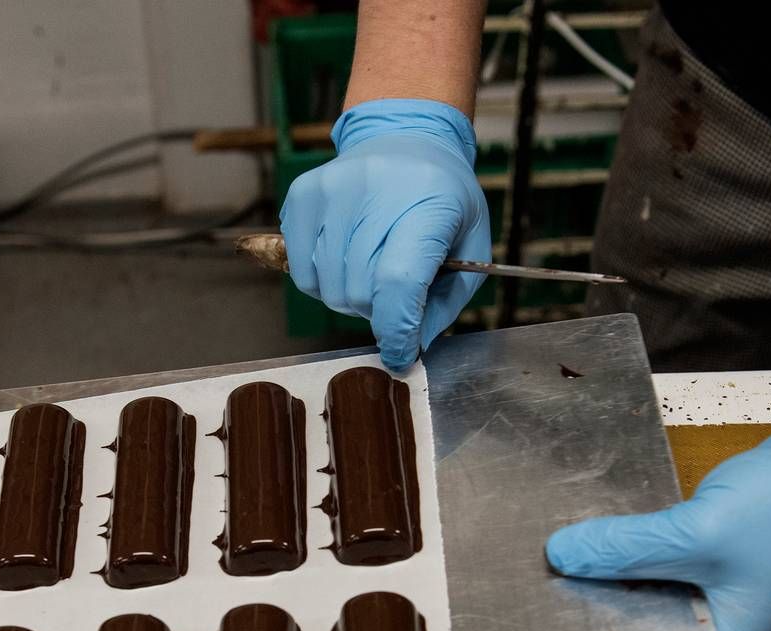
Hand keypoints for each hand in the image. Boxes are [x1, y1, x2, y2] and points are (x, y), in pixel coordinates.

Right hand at [279, 98, 491, 370]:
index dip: (396, 330)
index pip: (398, 283)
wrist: (406, 137)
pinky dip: (321, 278)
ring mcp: (333, 191)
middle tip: (392, 292)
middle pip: (359, 291)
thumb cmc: (441, 197)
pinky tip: (343, 256)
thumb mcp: (470, 245)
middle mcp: (375, 193)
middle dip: (377, 310)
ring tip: (369, 271)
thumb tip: (412, 345)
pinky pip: (300, 269)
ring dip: (348, 296)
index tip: (399, 353)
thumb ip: (446, 300)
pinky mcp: (303, 195)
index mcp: (428, 206)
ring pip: (326, 287)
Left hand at [545, 359, 770, 630]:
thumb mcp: (699, 533)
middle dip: (588, 620)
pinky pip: (651, 566)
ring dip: (604, 584)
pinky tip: (584, 544)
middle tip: (522, 611)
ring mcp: (710, 598)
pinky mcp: (705, 562)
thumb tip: (560, 555)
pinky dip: (626, 555)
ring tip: (538, 577)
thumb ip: (627, 547)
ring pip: (639, 599)